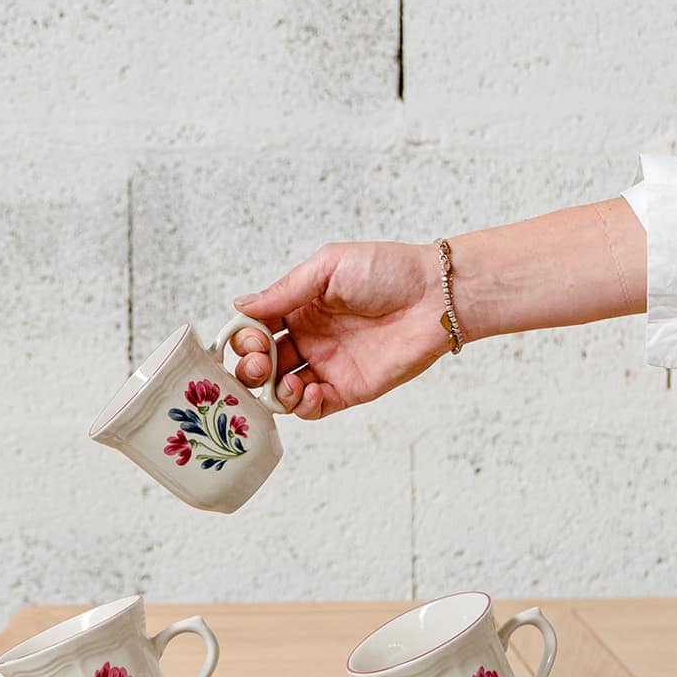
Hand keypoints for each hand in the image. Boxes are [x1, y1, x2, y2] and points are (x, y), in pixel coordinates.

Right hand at [231, 241, 446, 418]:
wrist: (435, 295)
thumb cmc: (387, 270)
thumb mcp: (328, 268)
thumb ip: (284, 291)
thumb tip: (240, 306)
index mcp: (300, 308)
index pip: (255, 331)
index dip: (244, 339)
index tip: (251, 339)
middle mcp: (309, 339)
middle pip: (262, 365)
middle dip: (251, 369)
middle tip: (260, 363)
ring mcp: (328, 366)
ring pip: (282, 392)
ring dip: (273, 392)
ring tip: (285, 381)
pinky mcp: (349, 389)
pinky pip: (314, 409)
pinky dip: (302, 406)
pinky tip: (310, 390)